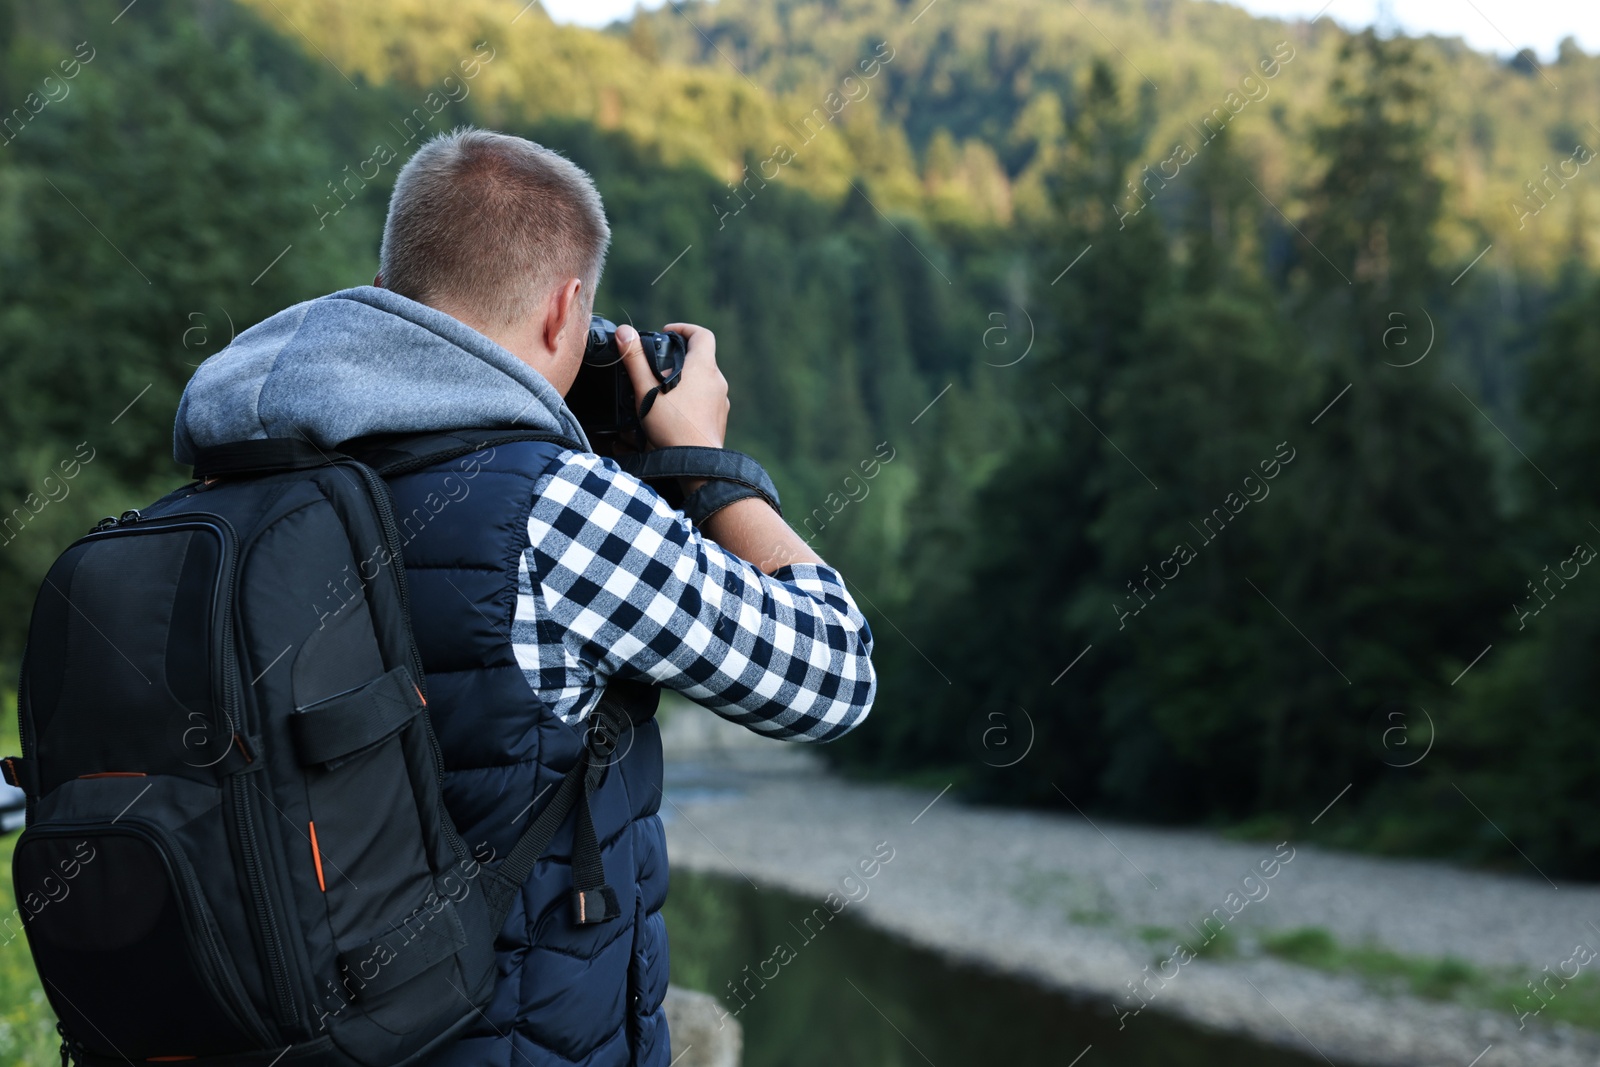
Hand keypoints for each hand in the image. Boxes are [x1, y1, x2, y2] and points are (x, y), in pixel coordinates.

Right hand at [616, 322, 728, 450]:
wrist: (695, 462)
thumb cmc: (671, 426)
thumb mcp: (646, 390)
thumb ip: (635, 359)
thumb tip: (624, 333)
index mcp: (703, 367)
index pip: (702, 335)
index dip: (684, 329)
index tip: (667, 333)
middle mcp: (717, 381)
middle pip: (702, 358)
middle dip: (680, 358)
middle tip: (659, 365)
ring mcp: (721, 401)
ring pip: (704, 380)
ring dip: (687, 379)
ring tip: (664, 390)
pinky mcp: (719, 418)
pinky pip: (707, 400)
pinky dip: (693, 398)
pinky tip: (675, 411)